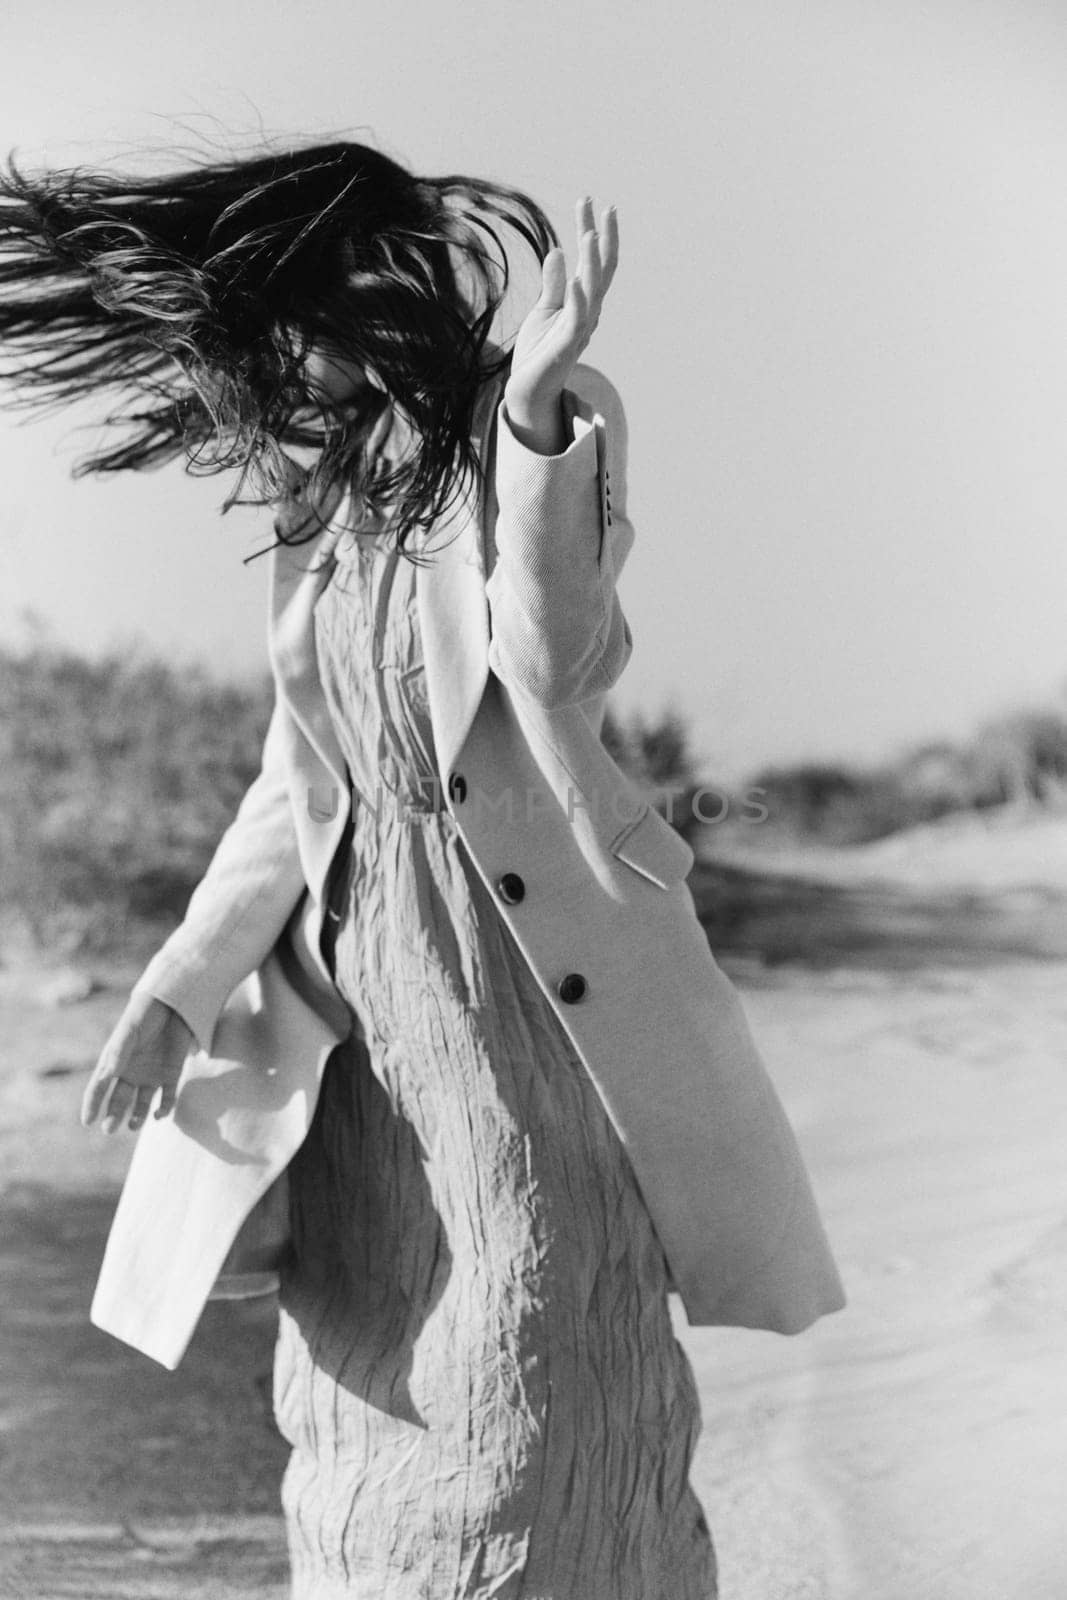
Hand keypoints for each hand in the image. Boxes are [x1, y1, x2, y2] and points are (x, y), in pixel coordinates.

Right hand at [80, 991, 195, 1133]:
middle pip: (119, 1100)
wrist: (173, 1004)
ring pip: (141, 1104)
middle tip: (108, 1129)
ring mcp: (151, 1075)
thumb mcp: (130, 1032)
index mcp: (115, 1062)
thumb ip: (119, 1052)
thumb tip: (107, 1075)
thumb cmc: (146, 1015)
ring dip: (137, 1117)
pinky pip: (167, 1098)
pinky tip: (159, 1114)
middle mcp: (131, 1073)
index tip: (87, 1121)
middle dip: (113, 1116)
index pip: (99, 1087)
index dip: (92, 1104)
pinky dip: (164, 1109)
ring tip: (133, 1126)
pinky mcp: (171, 1075)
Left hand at [505, 196, 618, 452]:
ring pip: (593, 291)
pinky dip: (578, 298)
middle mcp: (588, 312)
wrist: (528, 389)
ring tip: (590, 233)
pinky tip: (578, 278)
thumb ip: (553, 283)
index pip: (592, 261)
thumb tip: (559, 251)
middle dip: (602, 239)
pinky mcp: (565, 346)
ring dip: (593, 263)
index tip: (590, 202)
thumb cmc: (539, 351)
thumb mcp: (544, 310)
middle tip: (603, 207)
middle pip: (601, 270)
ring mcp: (579, 329)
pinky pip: (576, 319)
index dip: (592, 231)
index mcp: (582, 302)